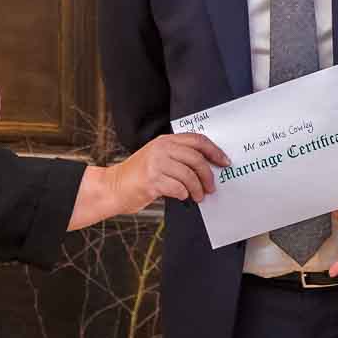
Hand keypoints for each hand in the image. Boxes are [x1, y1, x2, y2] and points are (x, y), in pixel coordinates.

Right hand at [71, 134, 229, 229]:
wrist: (113, 188)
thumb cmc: (137, 177)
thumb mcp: (157, 159)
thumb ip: (178, 158)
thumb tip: (206, 168)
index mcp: (165, 141)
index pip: (197, 140)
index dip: (214, 151)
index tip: (224, 162)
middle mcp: (161, 148)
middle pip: (197, 158)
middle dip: (208, 175)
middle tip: (211, 186)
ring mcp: (156, 163)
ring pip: (189, 175)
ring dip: (197, 189)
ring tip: (198, 196)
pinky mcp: (152, 180)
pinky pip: (178, 188)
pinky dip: (184, 194)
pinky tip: (182, 197)